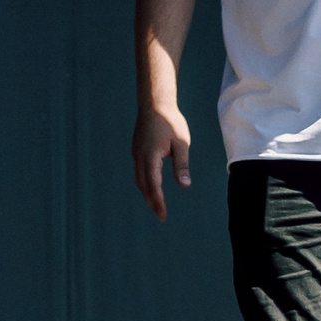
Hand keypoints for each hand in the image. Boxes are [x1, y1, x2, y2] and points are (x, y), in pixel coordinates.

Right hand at [132, 101, 192, 220]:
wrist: (154, 104)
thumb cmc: (171, 122)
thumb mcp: (181, 143)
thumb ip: (181, 165)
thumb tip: (184, 185)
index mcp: (151, 157)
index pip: (153, 185)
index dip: (158, 202)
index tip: (163, 215)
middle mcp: (140, 157)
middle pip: (143, 185)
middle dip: (151, 202)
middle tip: (161, 216)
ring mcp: (136, 153)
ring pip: (139, 179)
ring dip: (146, 193)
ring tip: (155, 205)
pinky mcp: (137, 150)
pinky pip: (139, 171)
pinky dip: (144, 183)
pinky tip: (151, 186)